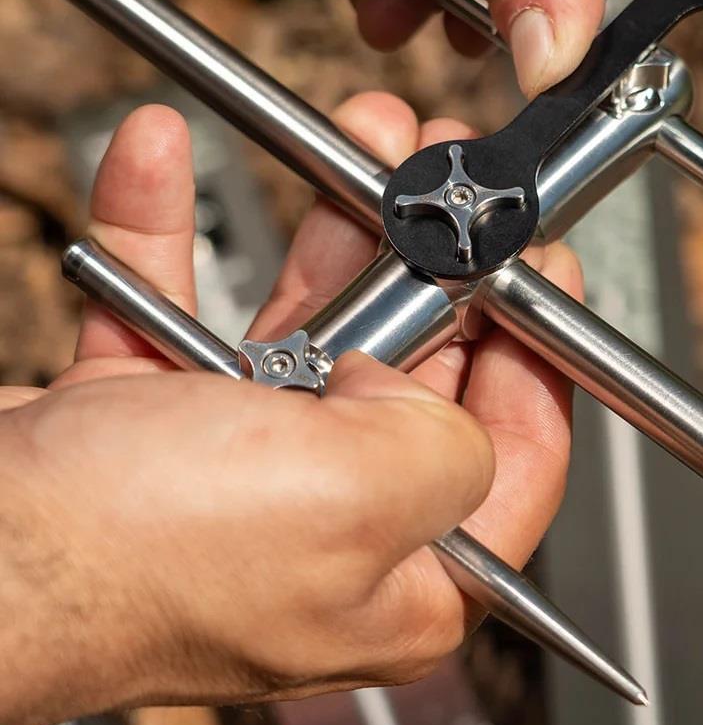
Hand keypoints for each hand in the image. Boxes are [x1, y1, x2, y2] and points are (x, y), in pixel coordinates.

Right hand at [0, 98, 578, 724]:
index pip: (514, 464)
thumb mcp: (354, 495)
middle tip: (446, 178)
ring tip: (362, 141)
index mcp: (400, 583)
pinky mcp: (139, 434)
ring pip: (300, 332)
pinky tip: (159, 155)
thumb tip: (441, 397)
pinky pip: (170, 310)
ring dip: (325, 231)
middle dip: (431, 262)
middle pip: (412, 380)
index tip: (545, 263)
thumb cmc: (136, 563)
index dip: (536, 352)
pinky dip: (162, 230)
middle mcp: (323, 539)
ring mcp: (230, 485)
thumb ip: (445, 444)